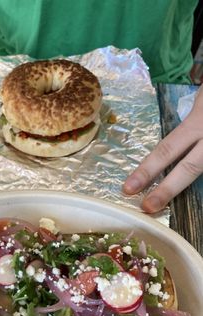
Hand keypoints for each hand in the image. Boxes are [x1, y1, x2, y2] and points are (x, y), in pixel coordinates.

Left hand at [123, 85, 202, 212]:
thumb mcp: (201, 99)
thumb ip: (191, 122)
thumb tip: (175, 146)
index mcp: (198, 121)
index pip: (167, 149)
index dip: (147, 170)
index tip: (128, 188)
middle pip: (189, 168)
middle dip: (166, 190)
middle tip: (147, 208)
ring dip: (184, 188)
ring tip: (165, 203)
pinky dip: (201, 176)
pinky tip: (185, 186)